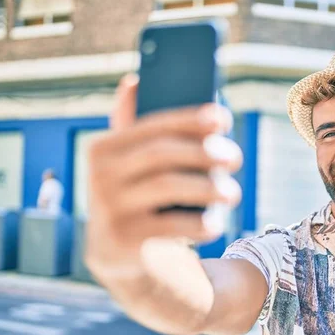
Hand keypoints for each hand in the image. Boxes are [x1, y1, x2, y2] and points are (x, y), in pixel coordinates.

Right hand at [85, 73, 241, 284]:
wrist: (115, 254)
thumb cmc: (134, 197)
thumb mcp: (129, 164)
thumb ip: (134, 127)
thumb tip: (134, 81)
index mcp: (103, 149)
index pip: (151, 125)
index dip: (190, 119)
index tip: (223, 118)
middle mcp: (99, 176)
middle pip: (162, 153)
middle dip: (204, 152)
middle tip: (235, 157)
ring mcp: (109, 209)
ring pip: (168, 186)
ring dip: (209, 186)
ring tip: (232, 193)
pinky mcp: (124, 240)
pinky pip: (171, 224)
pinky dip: (199, 222)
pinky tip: (216, 223)